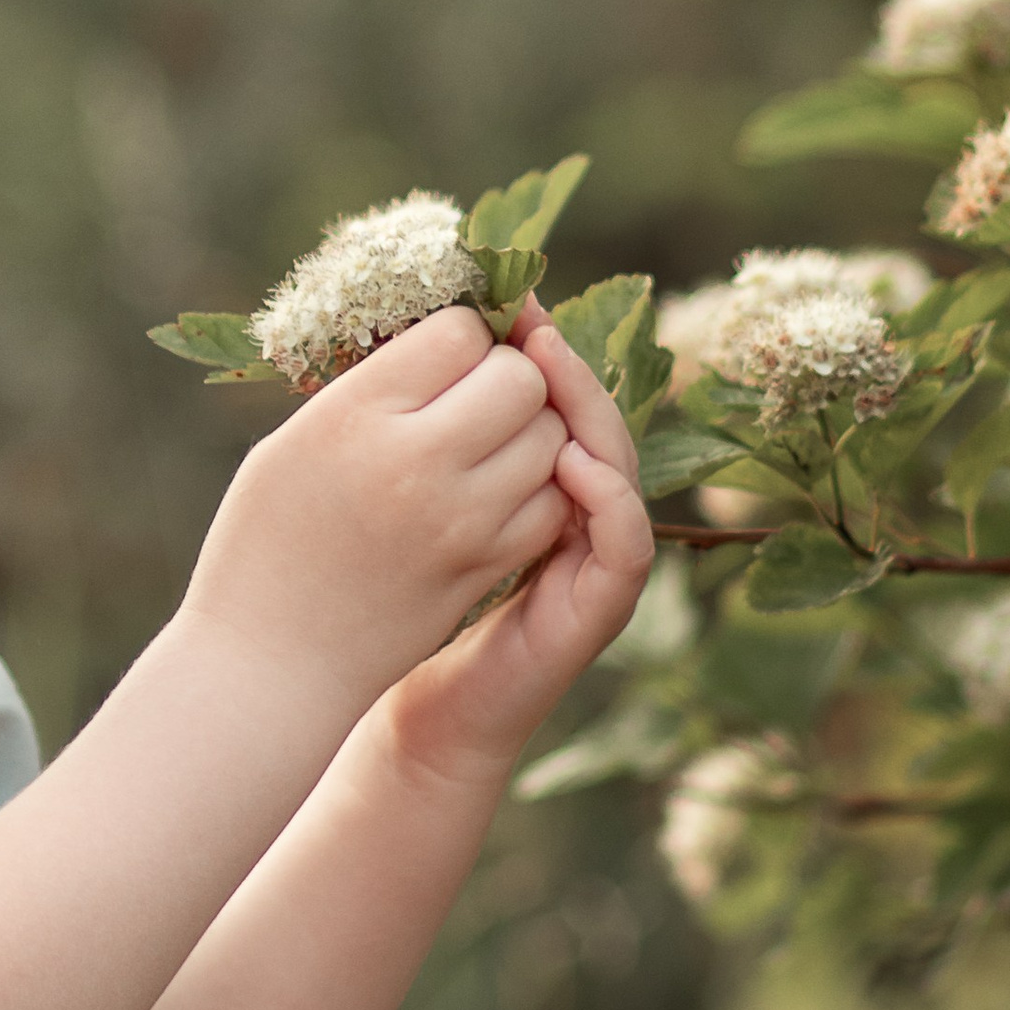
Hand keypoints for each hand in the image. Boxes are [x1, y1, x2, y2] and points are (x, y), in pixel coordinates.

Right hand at [181, 305, 576, 716]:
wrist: (269, 660)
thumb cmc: (265, 540)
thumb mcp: (292, 441)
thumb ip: (369, 388)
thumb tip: (438, 341)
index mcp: (356, 415)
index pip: (459, 331)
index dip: (459, 330)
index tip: (439, 348)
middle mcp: (417, 461)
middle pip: (520, 379)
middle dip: (508, 372)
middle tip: (475, 391)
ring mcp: (460, 519)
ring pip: (550, 438)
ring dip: (531, 429)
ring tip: (487, 442)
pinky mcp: (485, 566)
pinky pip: (550, 503)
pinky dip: (538, 487)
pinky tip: (498, 490)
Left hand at [373, 308, 654, 788]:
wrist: (397, 708)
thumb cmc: (382, 600)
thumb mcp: (394, 498)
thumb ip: (409, 437)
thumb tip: (381, 339)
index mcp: (521, 482)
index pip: (547, 397)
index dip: (532, 347)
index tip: (496, 301)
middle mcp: (569, 514)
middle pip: (590, 417)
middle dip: (564, 363)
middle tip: (531, 318)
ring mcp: (589, 560)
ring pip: (619, 467)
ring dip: (592, 411)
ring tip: (552, 364)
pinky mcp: (596, 608)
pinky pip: (627, 544)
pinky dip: (610, 500)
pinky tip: (574, 464)